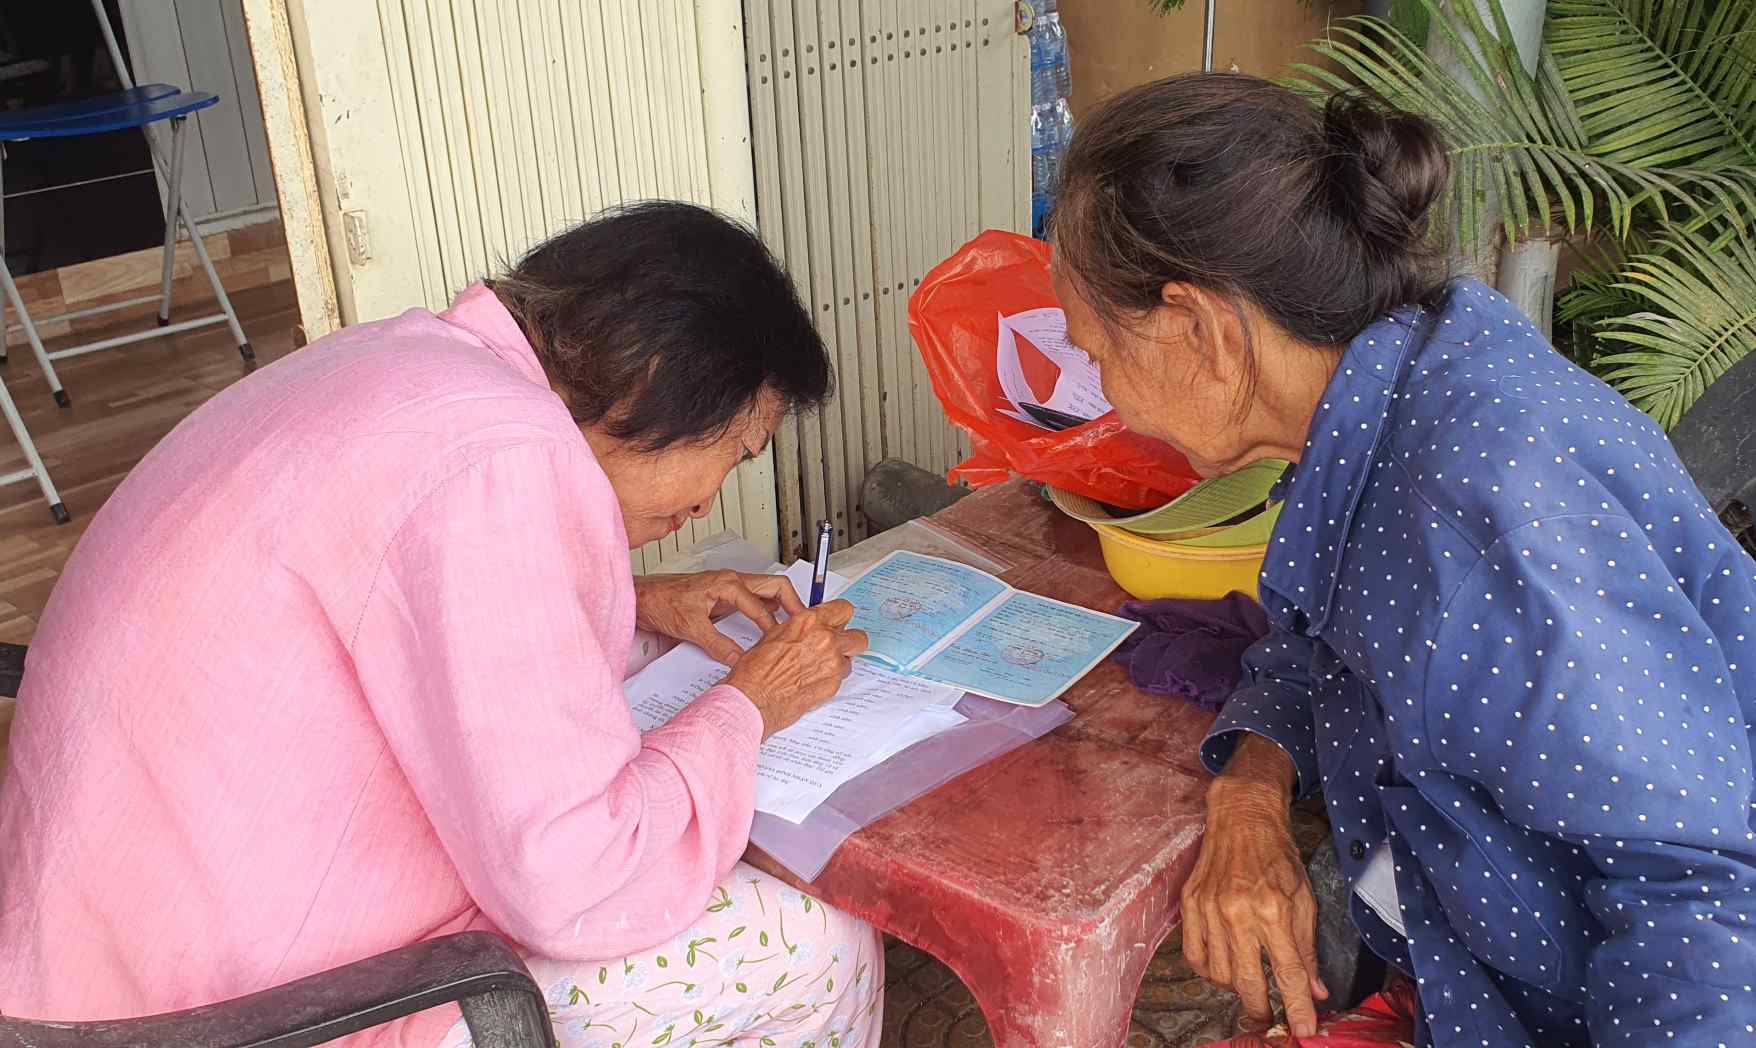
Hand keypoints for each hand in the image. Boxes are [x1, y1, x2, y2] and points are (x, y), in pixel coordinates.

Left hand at [633, 570, 807, 665]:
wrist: (642, 597)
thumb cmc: (661, 602)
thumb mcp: (691, 628)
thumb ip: (719, 645)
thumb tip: (740, 661)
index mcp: (728, 583)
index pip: (763, 604)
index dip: (776, 626)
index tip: (785, 642)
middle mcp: (732, 580)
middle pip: (776, 587)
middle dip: (794, 605)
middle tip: (805, 625)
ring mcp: (729, 586)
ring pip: (767, 591)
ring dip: (782, 606)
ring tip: (793, 627)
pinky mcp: (724, 595)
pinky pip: (754, 599)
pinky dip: (767, 610)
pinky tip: (769, 624)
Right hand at [724, 601, 867, 736]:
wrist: (752, 699)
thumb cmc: (756, 670)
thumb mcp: (774, 635)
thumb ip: (800, 628)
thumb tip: (810, 627)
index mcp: (810, 622)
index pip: (843, 609)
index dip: (839, 617)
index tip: (837, 621)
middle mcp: (825, 639)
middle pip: (858, 636)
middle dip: (849, 640)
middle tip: (836, 644)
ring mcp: (832, 663)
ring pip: (850, 659)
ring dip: (839, 661)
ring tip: (818, 667)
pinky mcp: (833, 685)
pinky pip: (840, 677)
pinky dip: (830, 678)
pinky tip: (812, 680)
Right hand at [1181, 735, 1326, 1036]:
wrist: (1242, 818)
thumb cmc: (1278, 857)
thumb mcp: (1305, 899)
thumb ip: (1307, 948)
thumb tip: (1315, 989)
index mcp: (1274, 909)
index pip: (1288, 973)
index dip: (1298, 1007)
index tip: (1304, 1031)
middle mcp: (1239, 912)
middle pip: (1248, 982)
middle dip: (1262, 1009)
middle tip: (1270, 1016)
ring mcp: (1209, 909)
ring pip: (1219, 974)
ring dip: (1235, 988)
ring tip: (1247, 983)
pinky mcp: (1190, 904)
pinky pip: (1194, 955)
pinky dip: (1208, 970)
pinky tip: (1222, 966)